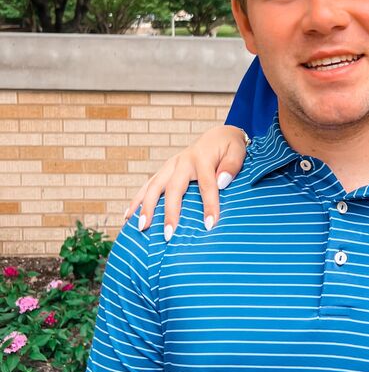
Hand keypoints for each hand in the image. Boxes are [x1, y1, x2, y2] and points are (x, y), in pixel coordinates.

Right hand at [124, 125, 248, 239]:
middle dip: (169, 213)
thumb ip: (232, 165)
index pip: (207, 185)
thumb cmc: (229, 147)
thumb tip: (222, 181)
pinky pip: (148, 185)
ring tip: (141, 228)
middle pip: (173, 189)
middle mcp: (182, 161)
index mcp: (202, 158)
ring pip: (154, 186)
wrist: (216, 136)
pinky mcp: (164, 171)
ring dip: (146, 207)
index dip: (209, 205)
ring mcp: (170, 166)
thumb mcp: (237, 150)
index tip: (209, 225)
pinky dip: (137, 200)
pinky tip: (128, 216)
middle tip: (168, 235)